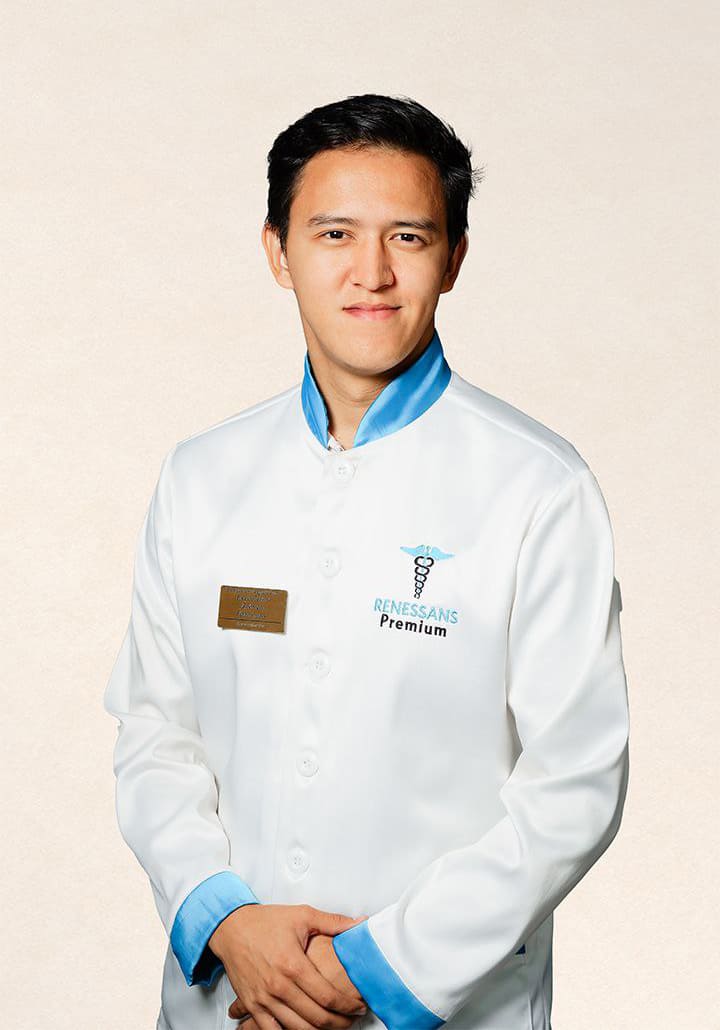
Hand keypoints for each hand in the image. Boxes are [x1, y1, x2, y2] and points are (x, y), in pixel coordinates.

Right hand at [209, 902, 367, 1028]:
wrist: (231, 928)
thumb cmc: (265, 921)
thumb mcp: (302, 915)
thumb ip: (333, 922)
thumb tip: (359, 923)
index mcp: (293, 965)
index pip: (328, 996)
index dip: (348, 1006)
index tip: (358, 1006)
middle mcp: (279, 985)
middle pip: (316, 1018)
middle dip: (339, 1023)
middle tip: (350, 1019)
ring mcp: (264, 998)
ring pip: (297, 1029)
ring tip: (332, 1026)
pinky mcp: (252, 1005)